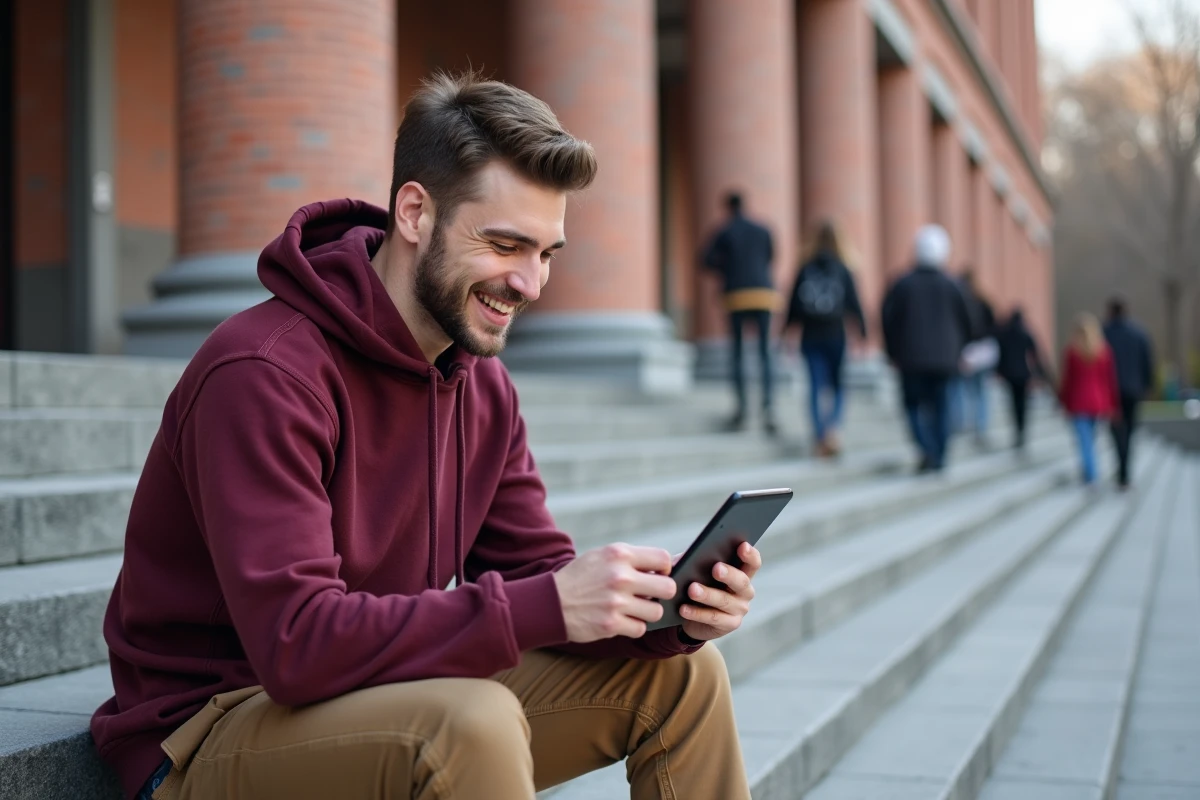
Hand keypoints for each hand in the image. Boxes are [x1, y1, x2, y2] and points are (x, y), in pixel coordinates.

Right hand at [553, 544, 676, 641]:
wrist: (550, 602)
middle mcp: (620, 576)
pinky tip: (621, 620)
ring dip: (647, 612)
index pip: (664, 559)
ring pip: (656, 612)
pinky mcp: (611, 624)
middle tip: (649, 595)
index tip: (656, 575)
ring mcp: (616, 602)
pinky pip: (640, 629)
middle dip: (662, 593)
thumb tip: (667, 568)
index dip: (665, 569)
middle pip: (668, 588)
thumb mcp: (602, 556)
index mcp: (619, 554)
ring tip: (632, 609)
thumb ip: (631, 560)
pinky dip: (633, 626)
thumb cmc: (580, 577)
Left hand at [679, 543, 761, 640]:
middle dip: (729, 574)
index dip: (750, 554)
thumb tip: (688, 555)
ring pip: (724, 600)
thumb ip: (695, 560)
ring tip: (692, 589)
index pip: (752, 563)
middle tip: (716, 568)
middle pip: (741, 581)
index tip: (742, 545)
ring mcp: (739, 609)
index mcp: (741, 572)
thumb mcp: (694, 569)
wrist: (688, 614)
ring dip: (708, 594)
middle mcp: (745, 591)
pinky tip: (683, 608)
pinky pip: (713, 618)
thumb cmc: (695, 582)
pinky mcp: (729, 625)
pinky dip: (697, 613)